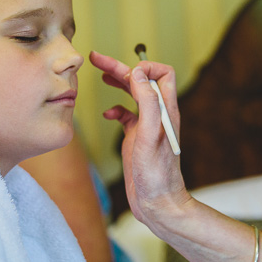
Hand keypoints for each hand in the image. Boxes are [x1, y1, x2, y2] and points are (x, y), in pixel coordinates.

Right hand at [89, 51, 190, 225]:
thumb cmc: (157, 173)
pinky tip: (107, 113)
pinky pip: (126, 115)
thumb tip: (138, 73)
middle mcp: (158, 114)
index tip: (127, 71)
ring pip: (133, 95)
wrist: (157, 202)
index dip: (145, 67)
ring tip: (99, 72)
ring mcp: (147, 125)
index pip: (163, 73)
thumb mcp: (150, 134)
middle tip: (96, 58)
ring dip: (117, 81)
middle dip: (120, 67)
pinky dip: (115, 109)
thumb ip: (148, 102)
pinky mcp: (136, 138)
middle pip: (141, 80)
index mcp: (166, 109)